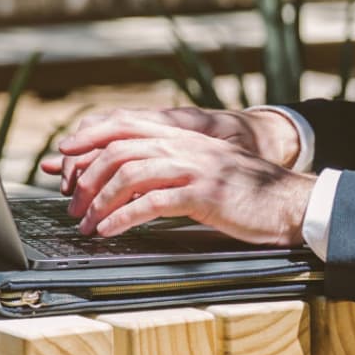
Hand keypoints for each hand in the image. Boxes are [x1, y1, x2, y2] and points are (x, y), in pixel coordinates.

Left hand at [41, 105, 302, 198]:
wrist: (290, 202)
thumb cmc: (247, 192)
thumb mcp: (207, 169)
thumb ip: (173, 166)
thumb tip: (130, 179)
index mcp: (184, 135)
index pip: (125, 124)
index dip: (90, 137)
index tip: (64, 157)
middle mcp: (186, 145)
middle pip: (120, 149)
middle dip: (87, 177)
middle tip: (72, 203)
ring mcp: (196, 167)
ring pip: (130, 173)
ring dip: (100, 200)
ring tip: (86, 222)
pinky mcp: (204, 194)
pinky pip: (152, 202)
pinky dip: (123, 217)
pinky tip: (110, 230)